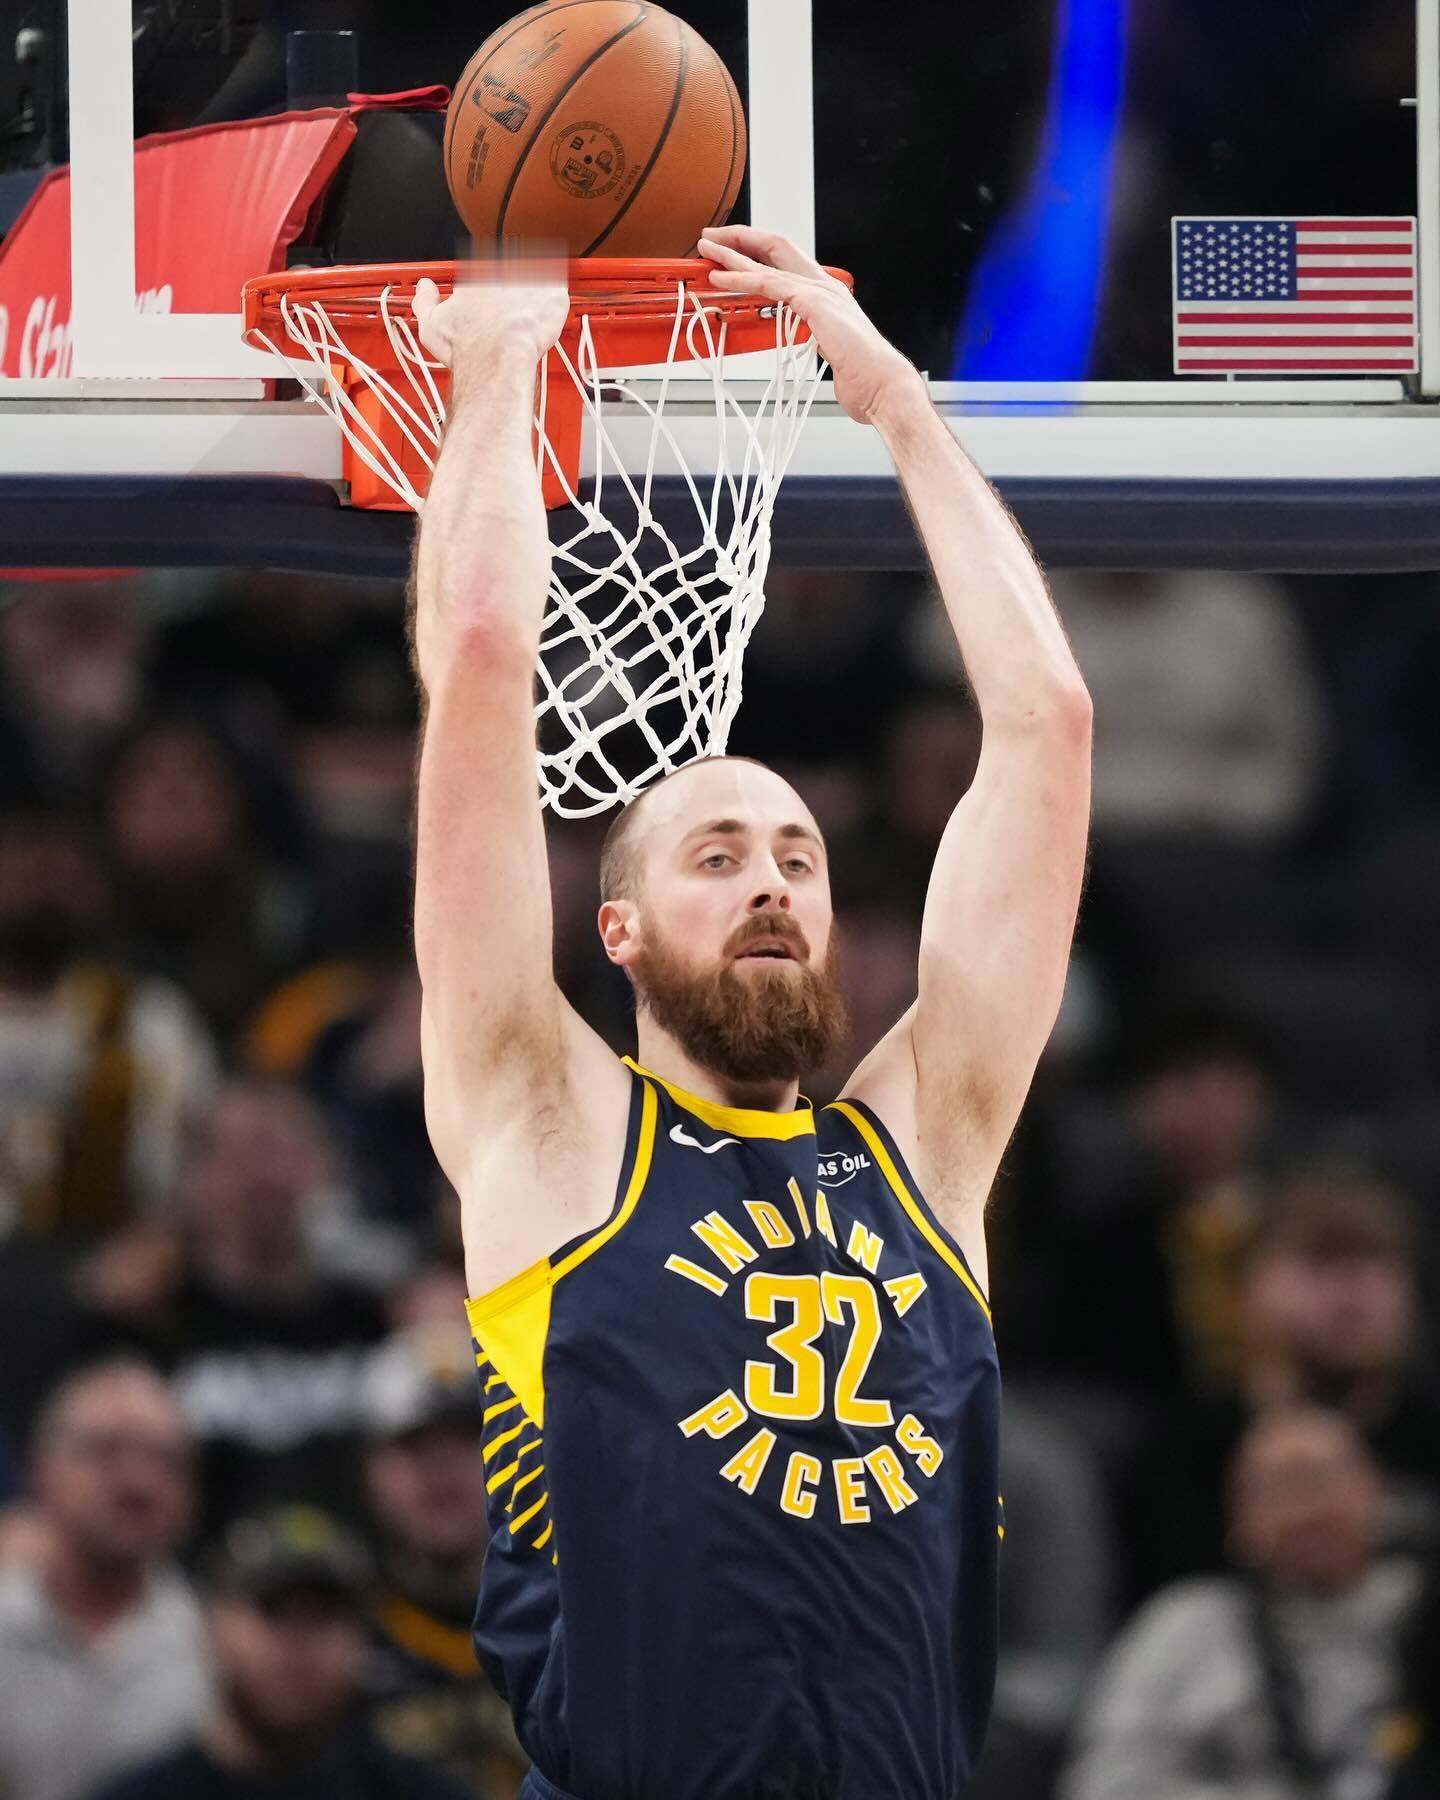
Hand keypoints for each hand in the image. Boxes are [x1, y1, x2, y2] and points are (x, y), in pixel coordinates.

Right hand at [412, 268, 569, 374]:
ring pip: (535, 283)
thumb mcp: (431, 326)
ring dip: (533, 297)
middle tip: (510, 316)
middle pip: (510, 276)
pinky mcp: (554, 296)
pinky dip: (554, 303)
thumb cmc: (467, 348)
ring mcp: (530, 283)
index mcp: (476, 277)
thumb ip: (425, 302)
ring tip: (527, 319)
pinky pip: (558, 292)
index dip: (487, 293)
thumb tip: (424, 287)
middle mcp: (503, 273)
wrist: (496, 361)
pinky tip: (544, 318)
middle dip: (511, 294)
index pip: (484, 274)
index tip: (488, 307)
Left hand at [698, 226, 919, 426]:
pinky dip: (742, 279)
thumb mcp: (829, 349)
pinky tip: (721, 279)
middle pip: (777, 246)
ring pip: (768, 262)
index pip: (787, 260)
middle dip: (741, 239)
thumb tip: (804, 343)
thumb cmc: (862, 375)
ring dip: (733, 255)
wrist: (881, 386)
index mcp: (828, 294)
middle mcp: (824, 286)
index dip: (758, 251)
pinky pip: (770, 284)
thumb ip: (814, 337)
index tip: (732, 253)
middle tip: (712, 239)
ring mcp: (820, 291)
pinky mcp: (814, 303)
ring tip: (707, 250)